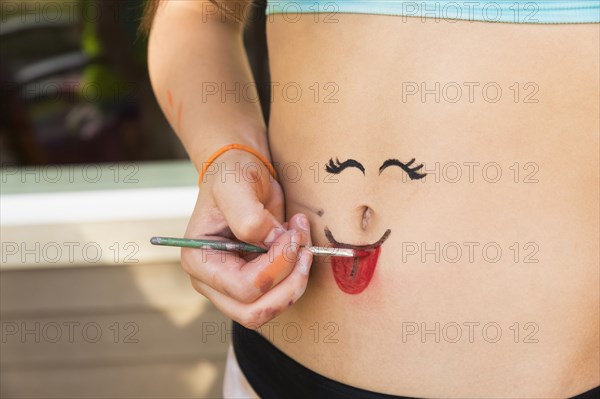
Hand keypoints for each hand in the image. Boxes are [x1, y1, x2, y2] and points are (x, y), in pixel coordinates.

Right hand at [182, 150, 312, 327]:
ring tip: (302, 239)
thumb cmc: (231, 176)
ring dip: (297, 278)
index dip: (275, 266)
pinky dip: (298, 272)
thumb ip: (249, 217)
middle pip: (255, 311)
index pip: (243, 287)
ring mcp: (233, 286)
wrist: (240, 172)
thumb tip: (272, 244)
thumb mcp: (236, 186)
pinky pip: (281, 294)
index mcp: (199, 260)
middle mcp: (212, 281)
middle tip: (305, 249)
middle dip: (289, 284)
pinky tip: (297, 242)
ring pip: (271, 308)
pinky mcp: (255, 283)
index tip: (291, 235)